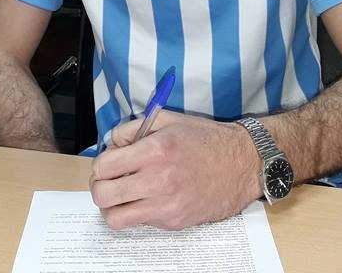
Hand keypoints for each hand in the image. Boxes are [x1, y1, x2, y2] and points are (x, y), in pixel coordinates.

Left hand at [89, 111, 259, 229]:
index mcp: (154, 151)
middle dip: (100, 187)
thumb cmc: (206, 140)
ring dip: (113, 206)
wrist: (242, 163)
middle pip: (103, 196)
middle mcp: (158, 181)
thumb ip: (133, 128)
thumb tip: (111, 143)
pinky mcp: (173, 222)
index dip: (99, 165)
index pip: (104, 167)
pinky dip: (139, 211)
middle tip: (109, 181)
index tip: (107, 164)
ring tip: (123, 195)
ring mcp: (166, 206)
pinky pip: (141, 222)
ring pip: (116, 218)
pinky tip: (151, 197)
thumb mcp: (168, 120)